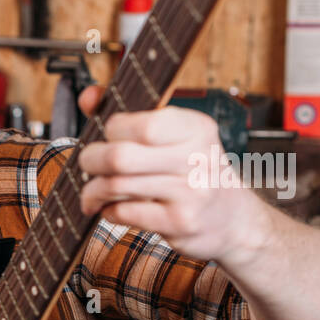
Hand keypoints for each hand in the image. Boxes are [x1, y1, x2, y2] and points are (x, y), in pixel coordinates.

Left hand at [73, 84, 265, 262]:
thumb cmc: (193, 173)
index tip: (107, 136)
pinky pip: (124, 213)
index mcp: (196, 128)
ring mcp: (190, 193)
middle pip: (120, 157)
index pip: (143, 124)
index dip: (113, 129)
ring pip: (116, 186)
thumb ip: (130, 116)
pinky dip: (108, 211)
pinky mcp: (179, 223)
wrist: (232, 219)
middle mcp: (197, 158)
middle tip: (87, 164)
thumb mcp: (175, 138)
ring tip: (93, 192)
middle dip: (90, 160)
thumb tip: (88, 96)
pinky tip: (112, 208)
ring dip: (93, 190)